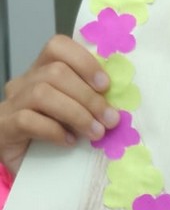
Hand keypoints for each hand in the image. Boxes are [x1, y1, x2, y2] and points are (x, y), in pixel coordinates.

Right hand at [0, 35, 118, 175]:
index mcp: (42, 70)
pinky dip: (54, 130)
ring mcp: (11, 103)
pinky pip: (28, 120)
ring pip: (42, 93)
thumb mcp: (74, 110)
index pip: (58, 46)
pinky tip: (69, 141)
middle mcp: (24, 81)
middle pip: (56, 72)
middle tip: (109, 118)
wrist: (23, 163)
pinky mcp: (4, 126)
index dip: (84, 61)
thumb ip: (89, 100)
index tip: (105, 85)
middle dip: (88, 96)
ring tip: (95, 132)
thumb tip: (118, 103)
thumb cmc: (53, 133)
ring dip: (76, 113)